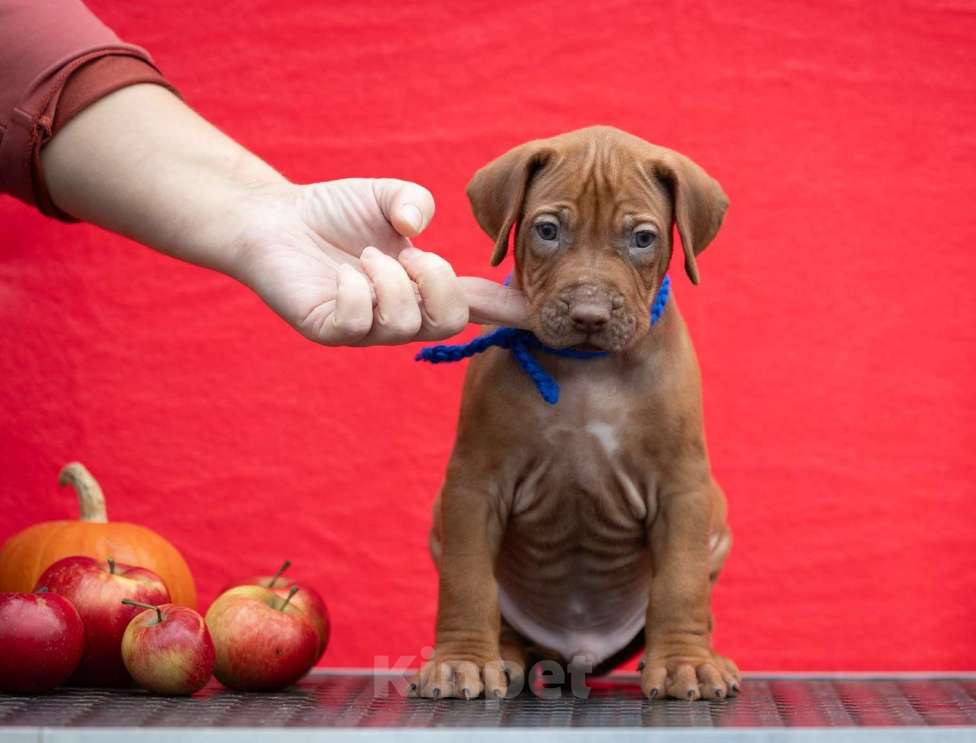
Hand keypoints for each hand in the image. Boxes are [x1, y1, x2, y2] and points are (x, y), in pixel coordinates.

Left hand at [230, 178, 528, 345]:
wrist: (274, 219)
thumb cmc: (334, 211)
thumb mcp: (385, 196)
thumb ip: (412, 201)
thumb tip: (416, 228)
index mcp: (424, 286)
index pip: (476, 304)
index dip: (508, 310)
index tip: (537, 310)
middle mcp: (402, 314)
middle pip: (447, 322)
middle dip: (436, 283)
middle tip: (409, 255)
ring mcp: (366, 329)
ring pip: (401, 323)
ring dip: (388, 279)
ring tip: (365, 256)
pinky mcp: (329, 331)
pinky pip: (356, 322)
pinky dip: (354, 289)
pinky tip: (343, 273)